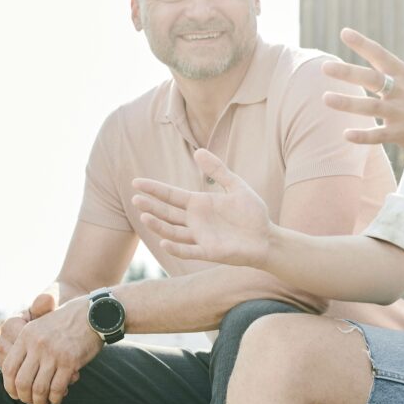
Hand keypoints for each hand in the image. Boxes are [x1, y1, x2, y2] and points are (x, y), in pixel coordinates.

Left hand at [1, 297, 100, 403]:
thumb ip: (30, 342)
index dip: (9, 386)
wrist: (98, 312)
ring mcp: (54, 353)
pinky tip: (58, 399)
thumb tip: (20, 369)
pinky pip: (57, 388)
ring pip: (39, 388)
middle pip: (22, 382)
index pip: (8, 368)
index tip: (16, 393)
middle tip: (30, 402)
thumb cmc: (71, 319)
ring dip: (40, 401)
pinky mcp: (70, 361)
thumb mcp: (43, 323)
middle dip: (24, 397)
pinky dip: (56, 398)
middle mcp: (37, 345)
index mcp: (27, 335)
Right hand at [131, 149, 272, 268]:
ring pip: (173, 232)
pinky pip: (189, 251)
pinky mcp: (210, 252)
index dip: (154, 189)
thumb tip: (198, 151)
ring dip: (159, 226)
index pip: (171, 195)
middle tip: (135, 199)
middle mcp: (195, 221)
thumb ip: (218, 171)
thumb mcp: (236, 186)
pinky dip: (176, 248)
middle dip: (151, 207)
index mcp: (199, 204)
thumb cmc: (252, 214)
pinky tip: (164, 241)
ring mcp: (201, 237)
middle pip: (167, 213)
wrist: (267, 238)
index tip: (136, 182)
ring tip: (144, 217)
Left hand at [321, 12, 403, 159]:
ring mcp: (403, 114)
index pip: (381, 55)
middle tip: (325, 67)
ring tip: (325, 98)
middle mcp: (403, 92)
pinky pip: (380, 135)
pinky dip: (364, 136)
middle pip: (372, 79)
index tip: (344, 32)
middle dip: (348, 72)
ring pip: (372, 107)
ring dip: (348, 103)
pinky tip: (346, 134)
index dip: (362, 44)